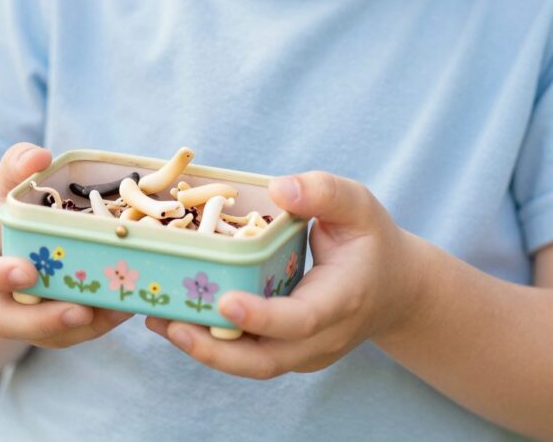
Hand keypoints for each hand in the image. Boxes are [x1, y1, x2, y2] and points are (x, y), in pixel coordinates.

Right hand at [0, 141, 133, 347]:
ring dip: (85, 327)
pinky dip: (102, 322)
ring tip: (120, 306)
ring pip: (49, 334)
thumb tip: (40, 155)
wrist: (5, 251)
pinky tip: (130, 303)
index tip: (26, 270)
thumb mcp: (4, 184)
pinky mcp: (53, 327)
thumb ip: (15, 165)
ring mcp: (25, 317)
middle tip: (79, 311)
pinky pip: (75, 333)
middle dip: (44, 320)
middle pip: (9, 322)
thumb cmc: (6, 214)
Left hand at [145, 170, 417, 377]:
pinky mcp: (287, 353)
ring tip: (158, 320)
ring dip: (203, 349)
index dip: (262, 317)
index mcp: (342, 300)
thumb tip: (280, 188)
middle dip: (214, 349)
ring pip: (251, 365)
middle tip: (169, 322)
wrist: (394, 289)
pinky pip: (248, 356)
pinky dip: (212, 343)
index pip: (300, 320)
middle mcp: (321, 337)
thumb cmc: (372, 241)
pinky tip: (176, 319)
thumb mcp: (359, 204)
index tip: (225, 303)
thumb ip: (323, 192)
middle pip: (265, 360)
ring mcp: (304, 353)